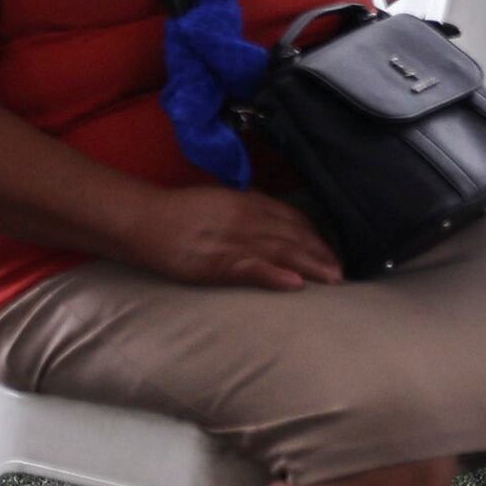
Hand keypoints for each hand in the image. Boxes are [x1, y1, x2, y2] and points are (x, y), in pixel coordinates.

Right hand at [135, 185, 342, 290]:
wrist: (144, 220)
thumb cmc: (177, 212)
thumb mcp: (217, 201)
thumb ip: (244, 207)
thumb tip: (268, 217)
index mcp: (246, 202)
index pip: (291, 217)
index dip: (314, 235)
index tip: (329, 250)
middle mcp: (246, 219)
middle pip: (293, 236)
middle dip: (320, 254)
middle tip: (341, 272)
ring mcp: (234, 241)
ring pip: (282, 252)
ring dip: (311, 265)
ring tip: (333, 279)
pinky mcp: (219, 263)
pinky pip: (253, 269)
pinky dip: (276, 276)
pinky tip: (296, 284)